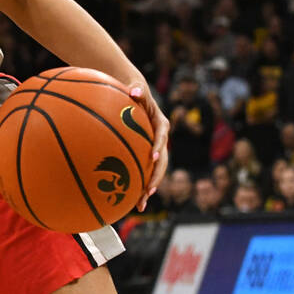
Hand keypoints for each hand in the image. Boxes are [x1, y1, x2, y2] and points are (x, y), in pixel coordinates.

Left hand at [129, 82, 169, 209]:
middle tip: (148, 189)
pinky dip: (139, 186)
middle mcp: (161, 139)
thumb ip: (137, 90)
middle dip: (156, 176)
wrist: (136, 97)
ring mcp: (155, 149)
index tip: (153, 156)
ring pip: (155, 171)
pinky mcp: (147, 156)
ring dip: (149, 187)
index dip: (159, 146)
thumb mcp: (136, 89)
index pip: (162, 135)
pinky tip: (130, 202)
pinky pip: (144, 172)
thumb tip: (134, 91)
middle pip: (162, 160)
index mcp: (161, 124)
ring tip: (141, 204)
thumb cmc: (134, 92)